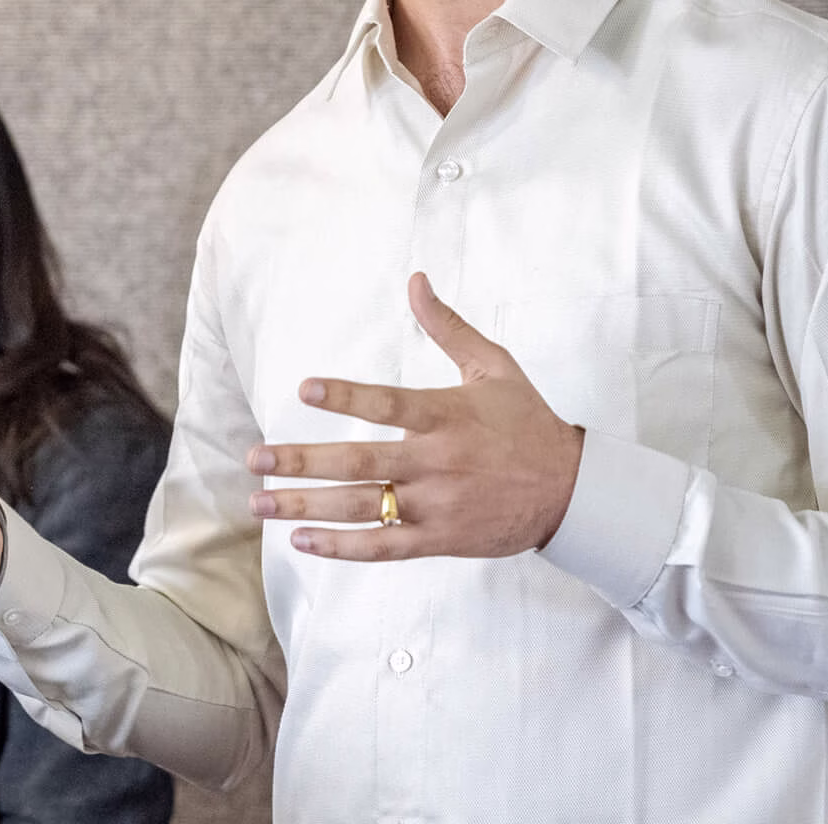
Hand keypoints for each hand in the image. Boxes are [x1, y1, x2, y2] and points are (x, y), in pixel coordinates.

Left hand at [246, 272, 584, 560]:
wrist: (572, 492)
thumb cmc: (527, 422)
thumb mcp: (493, 366)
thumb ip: (448, 326)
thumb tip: (415, 280)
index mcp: (447, 415)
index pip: (388, 403)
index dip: (346, 397)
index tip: (304, 390)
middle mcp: (437, 461)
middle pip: (360, 462)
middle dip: (303, 462)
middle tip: (255, 459)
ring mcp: (437, 504)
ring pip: (362, 507)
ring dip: (307, 506)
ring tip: (261, 501)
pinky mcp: (440, 538)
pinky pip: (384, 547)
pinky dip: (342, 547)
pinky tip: (303, 541)